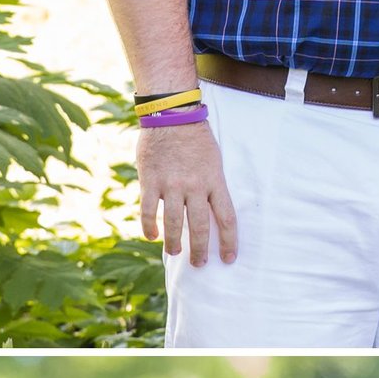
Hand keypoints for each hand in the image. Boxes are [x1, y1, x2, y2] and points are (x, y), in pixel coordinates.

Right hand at [134, 112, 238, 266]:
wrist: (171, 113)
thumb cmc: (195, 135)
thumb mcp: (214, 159)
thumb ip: (211, 184)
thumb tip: (211, 207)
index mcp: (214, 181)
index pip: (227, 218)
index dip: (229, 241)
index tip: (229, 258)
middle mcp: (195, 186)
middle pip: (200, 227)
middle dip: (200, 250)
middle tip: (199, 264)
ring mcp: (172, 185)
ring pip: (173, 223)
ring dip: (174, 242)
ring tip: (175, 253)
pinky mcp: (151, 181)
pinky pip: (149, 210)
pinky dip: (150, 227)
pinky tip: (152, 236)